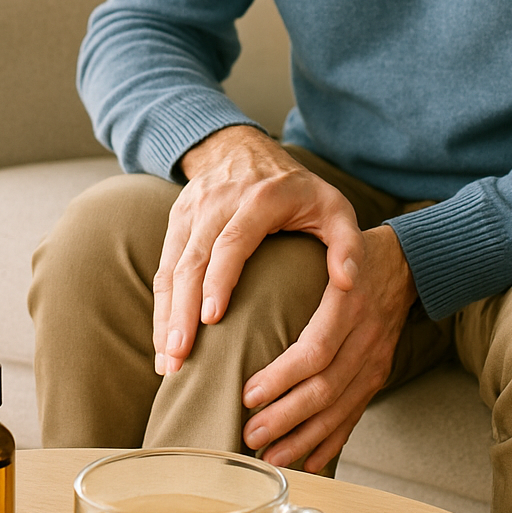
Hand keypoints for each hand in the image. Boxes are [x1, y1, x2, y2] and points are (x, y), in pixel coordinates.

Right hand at [152, 125, 363, 375]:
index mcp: (260, 198)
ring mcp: (192, 210)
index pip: (232, 239)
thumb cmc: (298, 191)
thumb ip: (347, 244)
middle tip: (179, 357)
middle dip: (182, 310)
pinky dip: (162, 306)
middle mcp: (218, 201)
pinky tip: (164, 343)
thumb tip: (348, 283)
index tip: (212, 319)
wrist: (243, 149)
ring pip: (171, 267)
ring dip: (166, 315)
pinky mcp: (176, 221)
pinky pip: (164, 267)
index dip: (219, 278)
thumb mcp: (333, 207)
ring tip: (168, 363)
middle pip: (192, 258)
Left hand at [240, 223, 416, 473]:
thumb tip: (234, 302)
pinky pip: (356, 413)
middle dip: (286, 416)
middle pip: (325, 387)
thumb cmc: (348, 256)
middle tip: (250, 435)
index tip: (248, 394)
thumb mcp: (323, 252)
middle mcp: (366, 334)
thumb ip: (290, 276)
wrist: (405, 265)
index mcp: (348, 303)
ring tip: (271, 455)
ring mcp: (375, 358)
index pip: (314, 350)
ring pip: (340, 408)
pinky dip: (332, 441)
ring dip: (304, 437)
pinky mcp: (379, 374)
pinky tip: (309, 461)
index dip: (281, 377)